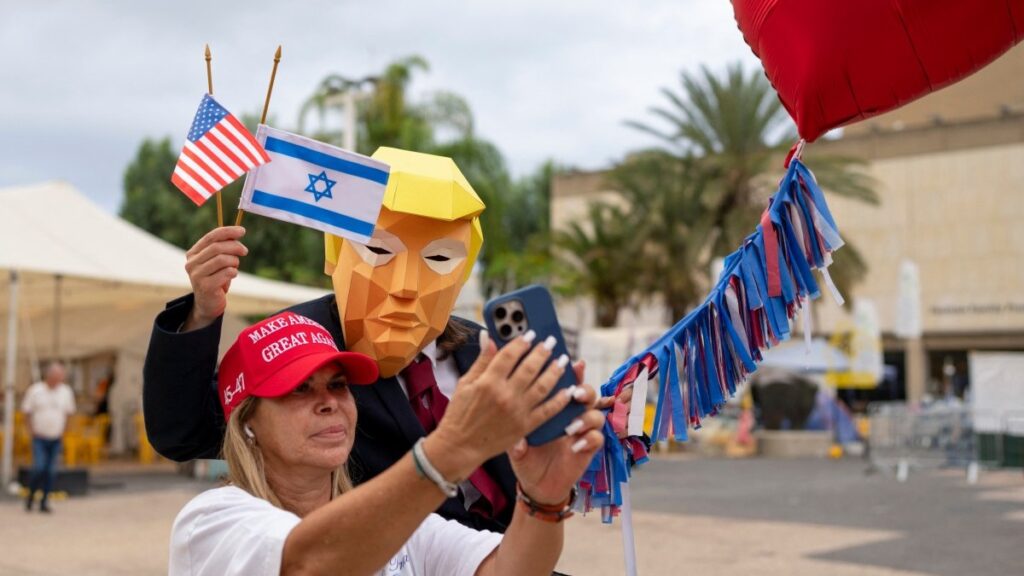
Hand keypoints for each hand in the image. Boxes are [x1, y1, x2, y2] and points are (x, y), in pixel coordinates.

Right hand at [182, 226, 247, 330]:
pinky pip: (226, 273)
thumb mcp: (218, 261)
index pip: (211, 237)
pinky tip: (232, 276)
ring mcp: (196, 275)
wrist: (208, 303)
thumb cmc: (216, 279)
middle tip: (245, 251)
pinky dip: (234, 272)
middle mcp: (191, 263)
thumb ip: (224, 247)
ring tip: (234, 267)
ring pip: (222, 259)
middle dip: (235, 247)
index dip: (228, 231)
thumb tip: (237, 233)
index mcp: (193, 254)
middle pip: (217, 247)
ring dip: (234, 262)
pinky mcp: (205, 286)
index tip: (242, 230)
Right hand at [427, 331, 572, 480]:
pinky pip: (548, 410)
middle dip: (542, 351)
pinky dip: (560, 399)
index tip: (530, 334)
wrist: (460, 446)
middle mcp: (505, 395)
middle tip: (550, 342)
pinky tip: (567, 389)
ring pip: (543, 386)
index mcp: (488, 382)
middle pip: (530, 367)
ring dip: (555, 371)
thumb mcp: (465, 383)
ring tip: (562, 360)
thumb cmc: (459, 414)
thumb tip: (489, 336)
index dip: (521, 341)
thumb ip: (482, 360)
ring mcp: (517, 411)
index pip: (509, 355)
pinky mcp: (525, 426)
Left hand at [508, 379, 604, 505]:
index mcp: (553, 408)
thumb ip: (515, 432)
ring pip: (596, 415)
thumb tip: (512, 426)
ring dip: (586, 417)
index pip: (565, 385)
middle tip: (575, 394)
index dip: (573, 373)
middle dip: (584, 390)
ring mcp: (581, 432)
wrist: (536, 485)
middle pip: (587, 395)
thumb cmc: (526, 458)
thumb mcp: (516, 442)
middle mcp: (571, 416)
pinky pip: (597, 439)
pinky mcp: (588, 450)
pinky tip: (575, 445)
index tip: (575, 364)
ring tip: (572, 426)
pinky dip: (588, 439)